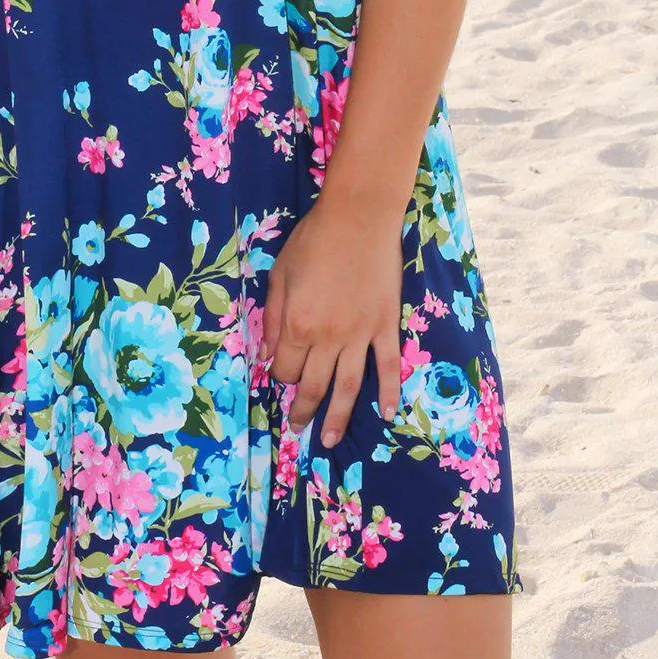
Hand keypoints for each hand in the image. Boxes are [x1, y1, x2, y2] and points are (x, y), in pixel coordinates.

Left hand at [260, 191, 402, 447]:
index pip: (287, 368)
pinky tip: (385, 414)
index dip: (281, 376)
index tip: (281, 375)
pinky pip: (388, 366)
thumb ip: (274, 318)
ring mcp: (361, 334)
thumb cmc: (313, 241)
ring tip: (332, 441)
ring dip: (339, 416)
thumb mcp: (280, 275)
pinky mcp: (386, 326)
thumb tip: (270, 355)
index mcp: (299, 324)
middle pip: (316, 385)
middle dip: (305, 411)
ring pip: (349, 386)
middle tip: (299, 429)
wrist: (358, 218)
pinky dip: (388, 392)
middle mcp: (330, 337)